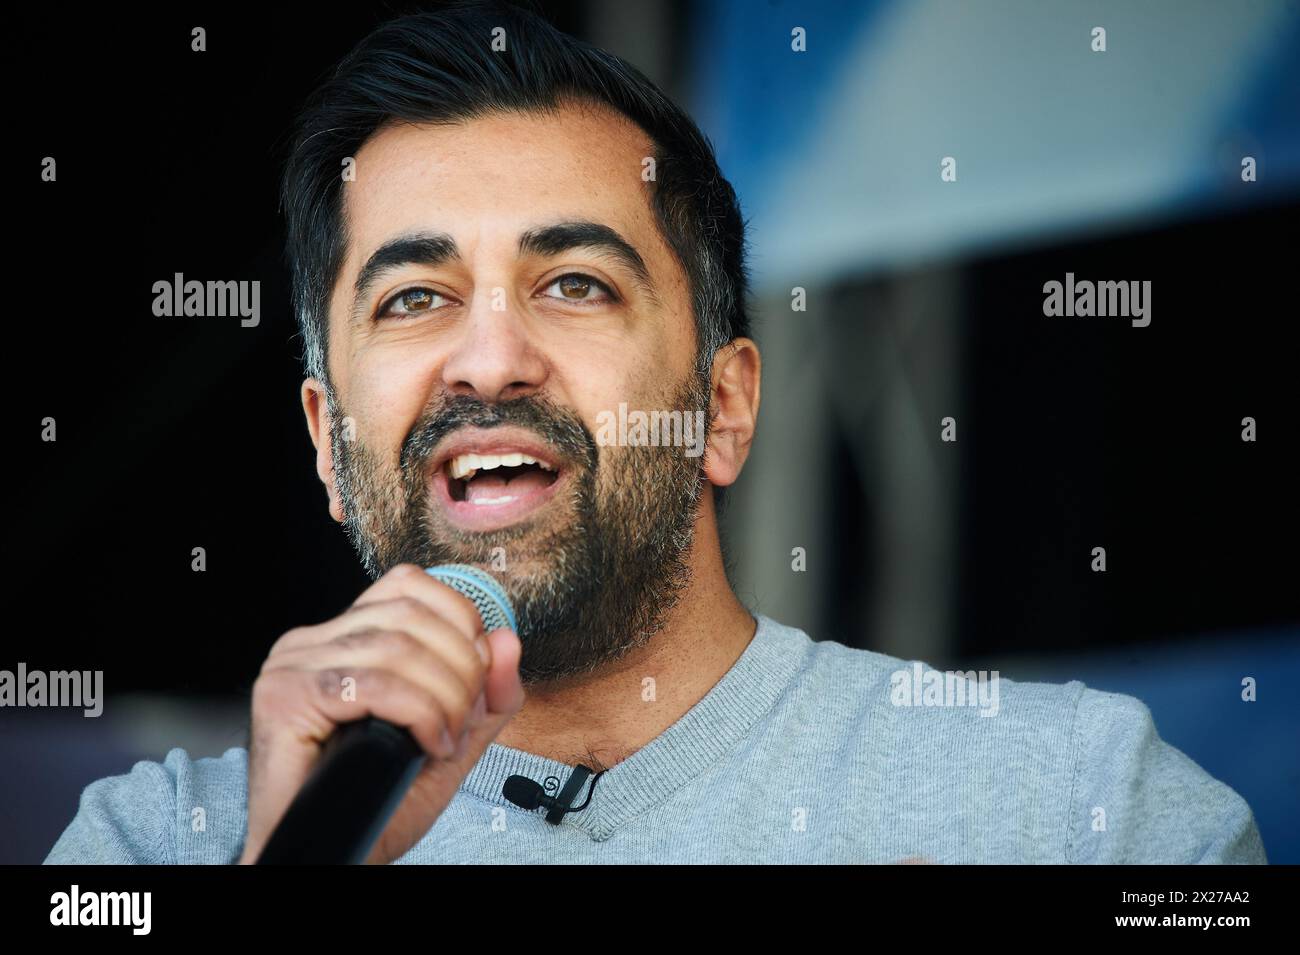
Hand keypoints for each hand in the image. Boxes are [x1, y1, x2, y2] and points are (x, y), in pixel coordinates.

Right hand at [239, 563, 523, 863]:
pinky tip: (428, 744)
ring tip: (446, 739)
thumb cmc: (375, 804)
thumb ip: (485, 696)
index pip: (408, 584)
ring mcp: (292, 666)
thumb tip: (507, 640)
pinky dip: (420, 713)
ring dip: (444, 696)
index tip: (478, 673)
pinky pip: (375, 684)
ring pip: (397, 646)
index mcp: (343, 638)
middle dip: (460, 667)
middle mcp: (311, 642)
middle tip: (464, 720)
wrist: (330, 858)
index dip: (459, 619)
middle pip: (410, 614)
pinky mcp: (284, 698)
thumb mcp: (450, 743)